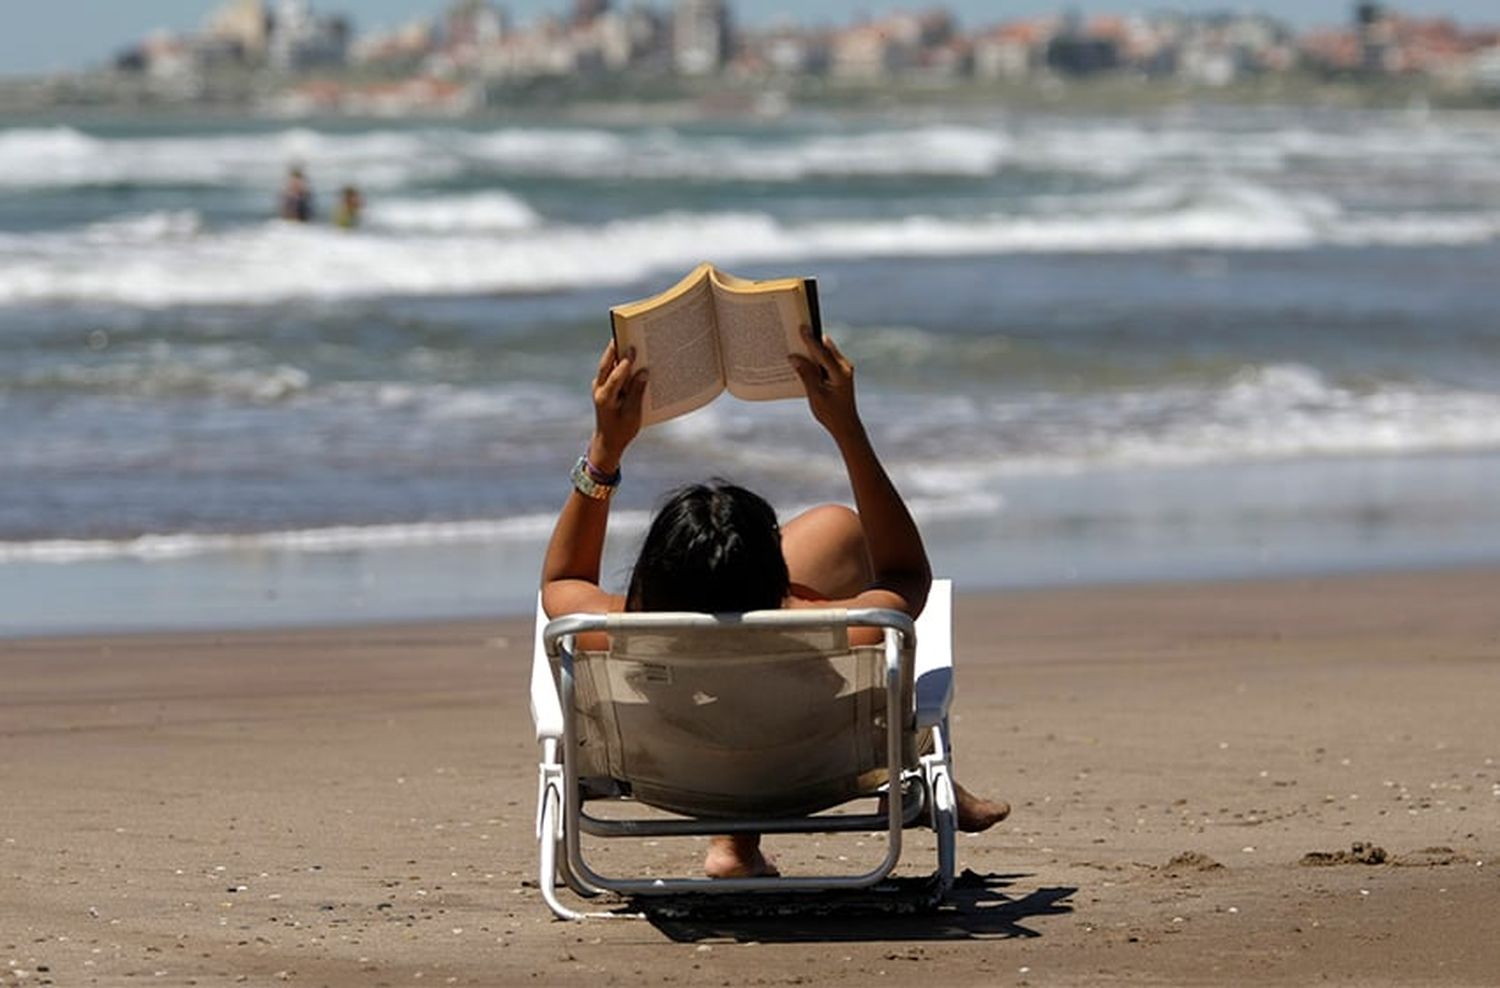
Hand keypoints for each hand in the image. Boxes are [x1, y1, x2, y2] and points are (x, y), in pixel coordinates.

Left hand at [590, 339, 647, 469]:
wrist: (608, 441)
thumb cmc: (622, 430)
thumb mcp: (632, 414)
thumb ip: (637, 392)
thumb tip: (644, 372)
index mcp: (605, 398)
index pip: (615, 377)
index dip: (624, 363)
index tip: (633, 349)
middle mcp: (599, 389)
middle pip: (606, 364)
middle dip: (616, 348)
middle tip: (627, 332)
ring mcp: (599, 386)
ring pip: (607, 364)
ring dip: (617, 352)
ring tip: (629, 337)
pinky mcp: (603, 387)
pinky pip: (610, 370)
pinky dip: (619, 362)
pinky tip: (631, 355)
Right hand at [789, 325, 862, 441]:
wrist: (846, 426)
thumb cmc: (831, 413)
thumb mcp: (815, 394)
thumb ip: (806, 374)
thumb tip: (794, 357)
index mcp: (840, 372)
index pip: (822, 351)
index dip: (810, 339)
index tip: (802, 327)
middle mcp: (845, 367)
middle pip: (826, 348)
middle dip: (812, 340)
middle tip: (797, 331)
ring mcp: (844, 370)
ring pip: (826, 353)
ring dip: (813, 350)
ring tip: (798, 344)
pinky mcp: (840, 374)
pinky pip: (827, 361)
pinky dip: (816, 359)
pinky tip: (805, 360)